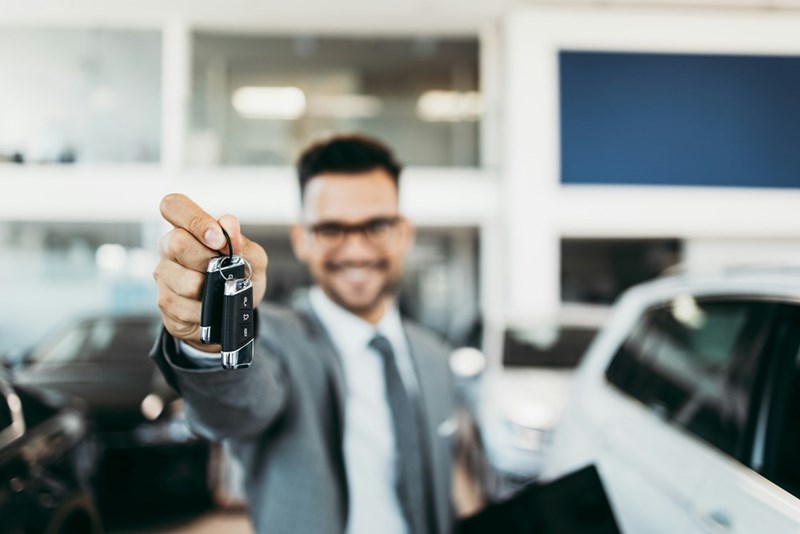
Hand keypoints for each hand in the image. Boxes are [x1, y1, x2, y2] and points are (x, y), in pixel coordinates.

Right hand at [153, 193, 267, 351]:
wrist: (232, 313)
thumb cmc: (237, 277)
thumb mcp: (252, 259)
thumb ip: (243, 241)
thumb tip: (229, 225)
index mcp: (188, 228)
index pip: (174, 206)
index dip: (195, 219)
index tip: (218, 239)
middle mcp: (169, 247)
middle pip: (178, 243)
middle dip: (209, 259)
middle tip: (224, 269)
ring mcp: (164, 276)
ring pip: (185, 281)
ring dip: (211, 289)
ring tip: (219, 289)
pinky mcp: (165, 303)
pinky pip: (187, 308)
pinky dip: (208, 310)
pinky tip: (210, 307)